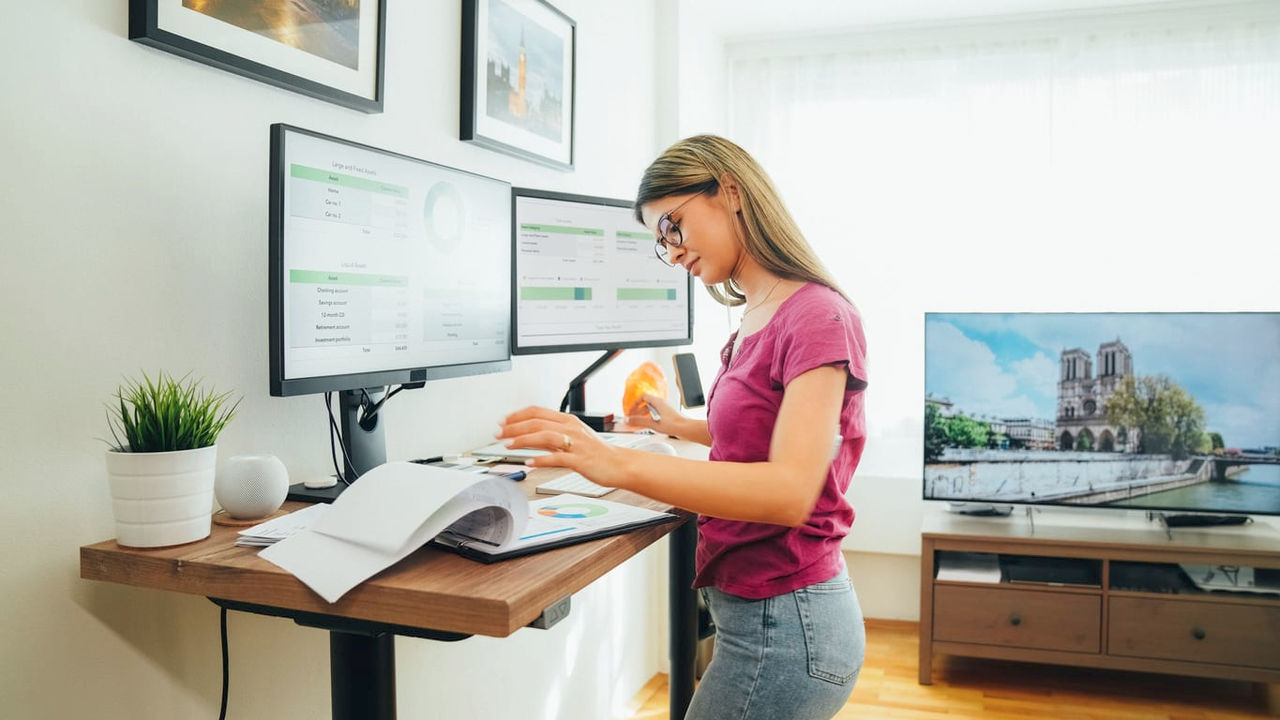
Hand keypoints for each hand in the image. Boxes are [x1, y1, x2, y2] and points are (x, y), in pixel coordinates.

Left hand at [497, 406, 624, 484]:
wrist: (619, 464)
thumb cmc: (597, 452)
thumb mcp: (574, 437)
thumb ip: (553, 436)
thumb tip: (530, 436)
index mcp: (567, 420)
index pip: (537, 411)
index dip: (517, 415)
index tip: (502, 421)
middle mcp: (570, 428)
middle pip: (537, 422)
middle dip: (514, 427)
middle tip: (498, 433)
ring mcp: (575, 443)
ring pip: (544, 436)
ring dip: (522, 440)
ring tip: (507, 445)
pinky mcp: (579, 460)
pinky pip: (557, 458)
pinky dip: (541, 459)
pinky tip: (529, 462)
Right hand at [625, 393, 681, 433]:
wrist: (685, 429)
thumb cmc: (674, 424)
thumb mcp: (652, 423)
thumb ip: (639, 421)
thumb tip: (629, 420)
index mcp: (658, 402)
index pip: (643, 397)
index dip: (635, 403)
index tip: (631, 410)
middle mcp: (661, 405)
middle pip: (645, 405)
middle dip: (637, 412)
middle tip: (632, 418)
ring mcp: (664, 411)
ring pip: (650, 412)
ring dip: (642, 417)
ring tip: (637, 424)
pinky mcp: (666, 417)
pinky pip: (654, 417)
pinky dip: (648, 421)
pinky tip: (645, 427)